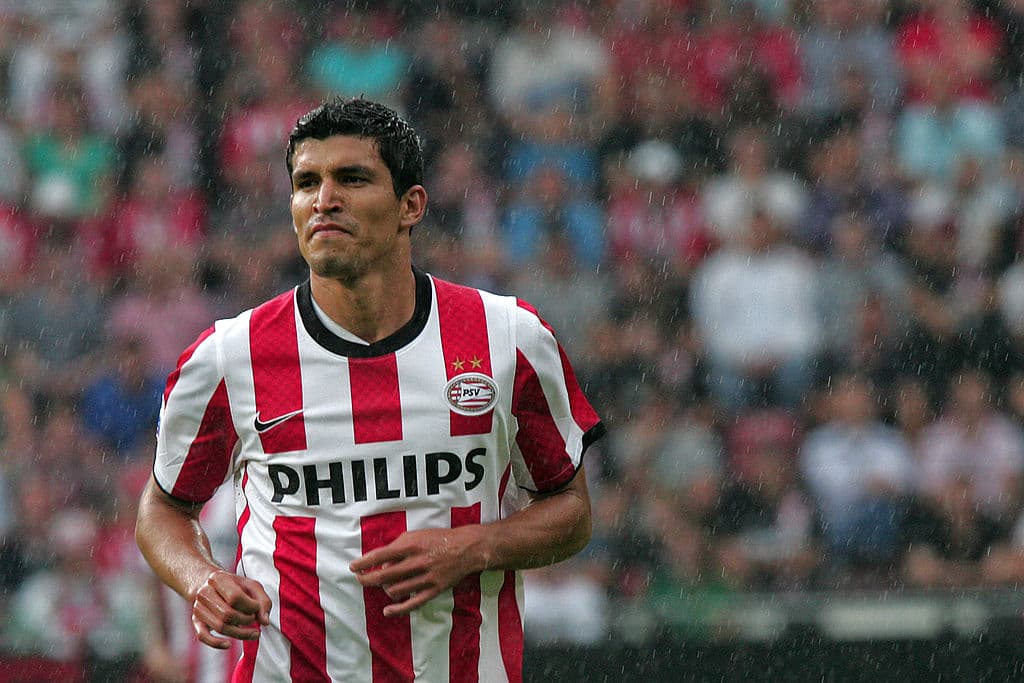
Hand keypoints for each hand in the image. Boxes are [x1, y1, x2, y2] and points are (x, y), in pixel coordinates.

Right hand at [191, 570, 271, 648]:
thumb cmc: (233, 585)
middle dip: (246, 621)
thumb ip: (263, 601)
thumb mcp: (251, 586)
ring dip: (239, 633)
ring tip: (253, 633)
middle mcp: (205, 593)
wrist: (208, 584)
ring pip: (220, 627)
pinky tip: (228, 645)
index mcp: (218, 579)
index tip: (258, 608)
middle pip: (227, 614)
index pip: (235, 597)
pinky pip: (203, 636)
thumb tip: (265, 621)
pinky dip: (216, 643)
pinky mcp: (196, 621)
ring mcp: (198, 608)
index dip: (250, 606)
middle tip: (255, 621)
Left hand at [350, 526, 486, 616]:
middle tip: (360, 579)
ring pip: (395, 590)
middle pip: (384, 575)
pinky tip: (387, 610)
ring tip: (384, 585)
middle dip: (367, 578)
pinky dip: (397, 609)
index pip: (380, 556)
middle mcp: (417, 562)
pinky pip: (412, 604)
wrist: (466, 548)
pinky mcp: (434, 590)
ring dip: (384, 589)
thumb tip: (381, 563)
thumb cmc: (438, 539)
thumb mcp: (416, 535)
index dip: (363, 563)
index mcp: (411, 545)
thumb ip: (397, 547)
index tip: (353, 567)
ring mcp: (426, 578)